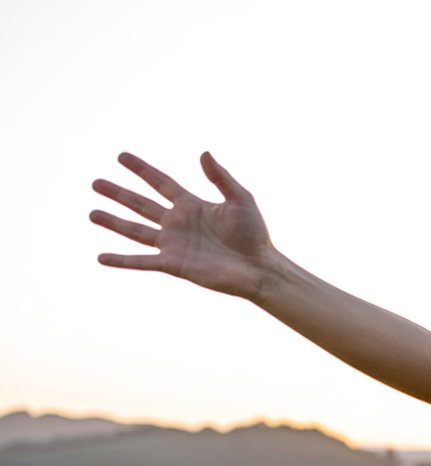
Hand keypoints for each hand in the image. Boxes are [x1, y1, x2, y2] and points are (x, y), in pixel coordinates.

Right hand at [90, 152, 279, 300]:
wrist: (258, 268)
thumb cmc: (254, 234)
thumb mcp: (240, 199)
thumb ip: (220, 177)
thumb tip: (203, 153)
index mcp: (192, 204)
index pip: (160, 183)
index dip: (141, 170)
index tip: (121, 156)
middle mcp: (178, 223)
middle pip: (141, 204)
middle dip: (118, 193)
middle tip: (95, 182)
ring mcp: (174, 244)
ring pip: (135, 230)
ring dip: (113, 222)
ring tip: (91, 213)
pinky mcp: (173, 265)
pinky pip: (141, 262)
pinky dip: (121, 260)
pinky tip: (101, 257)